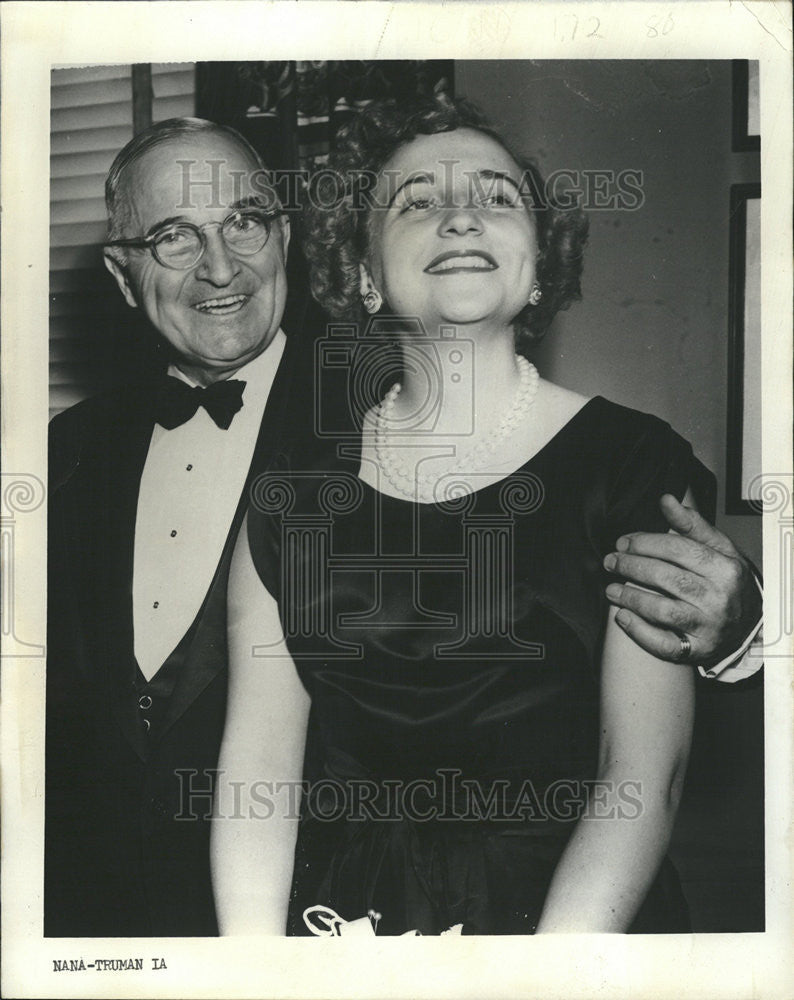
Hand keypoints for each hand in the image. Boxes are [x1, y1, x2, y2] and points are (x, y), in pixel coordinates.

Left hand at [603, 494, 761, 665]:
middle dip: (632, 567)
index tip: (623, 542)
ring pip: (663, 611)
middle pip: (667, 578)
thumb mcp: (720, 549)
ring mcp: (709, 627)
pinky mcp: (698, 650)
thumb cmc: (729, 581)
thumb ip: (692, 525)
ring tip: (610, 588)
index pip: (679, 549)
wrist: (751, 623)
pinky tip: (622, 617)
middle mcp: (719, 598)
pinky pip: (665, 644)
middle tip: (610, 561)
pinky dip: (639, 631)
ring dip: (631, 598)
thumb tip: (666, 500)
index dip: (646, 543)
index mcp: (725, 568)